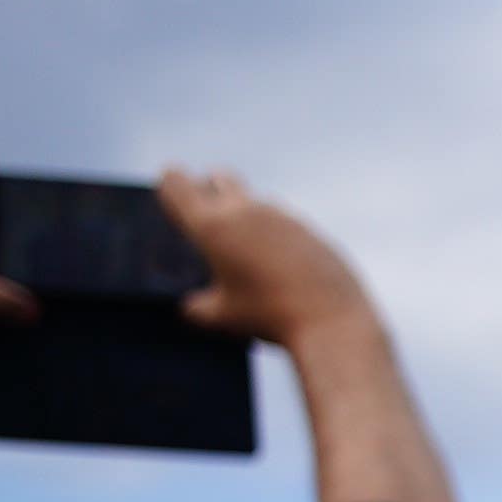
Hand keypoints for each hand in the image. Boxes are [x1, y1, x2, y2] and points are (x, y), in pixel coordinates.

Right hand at [151, 168, 380, 352]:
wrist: (332, 324)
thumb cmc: (270, 319)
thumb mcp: (222, 318)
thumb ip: (198, 307)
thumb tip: (190, 307)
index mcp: (212, 225)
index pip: (176, 183)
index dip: (169, 187)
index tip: (169, 195)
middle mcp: (246, 210)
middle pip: (219, 177)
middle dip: (209, 188)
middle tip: (206, 212)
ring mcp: (283, 216)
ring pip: (256, 200)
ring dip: (247, 214)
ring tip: (246, 247)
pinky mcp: (311, 230)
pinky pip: (285, 222)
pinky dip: (276, 234)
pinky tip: (279, 262)